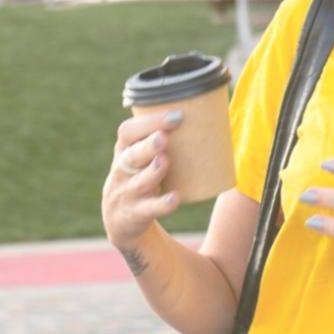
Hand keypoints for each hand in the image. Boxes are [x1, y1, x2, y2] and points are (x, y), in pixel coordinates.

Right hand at [103, 110, 184, 248]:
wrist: (120, 218)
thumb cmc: (140, 175)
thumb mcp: (141, 157)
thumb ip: (161, 138)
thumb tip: (213, 116)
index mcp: (125, 149)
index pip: (128, 131)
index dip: (149, 122)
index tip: (177, 115)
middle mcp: (122, 169)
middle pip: (132, 155)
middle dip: (147, 146)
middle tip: (164, 137)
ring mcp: (127, 192)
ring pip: (139, 182)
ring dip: (152, 171)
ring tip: (165, 161)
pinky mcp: (136, 213)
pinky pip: (148, 208)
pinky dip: (161, 204)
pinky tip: (175, 198)